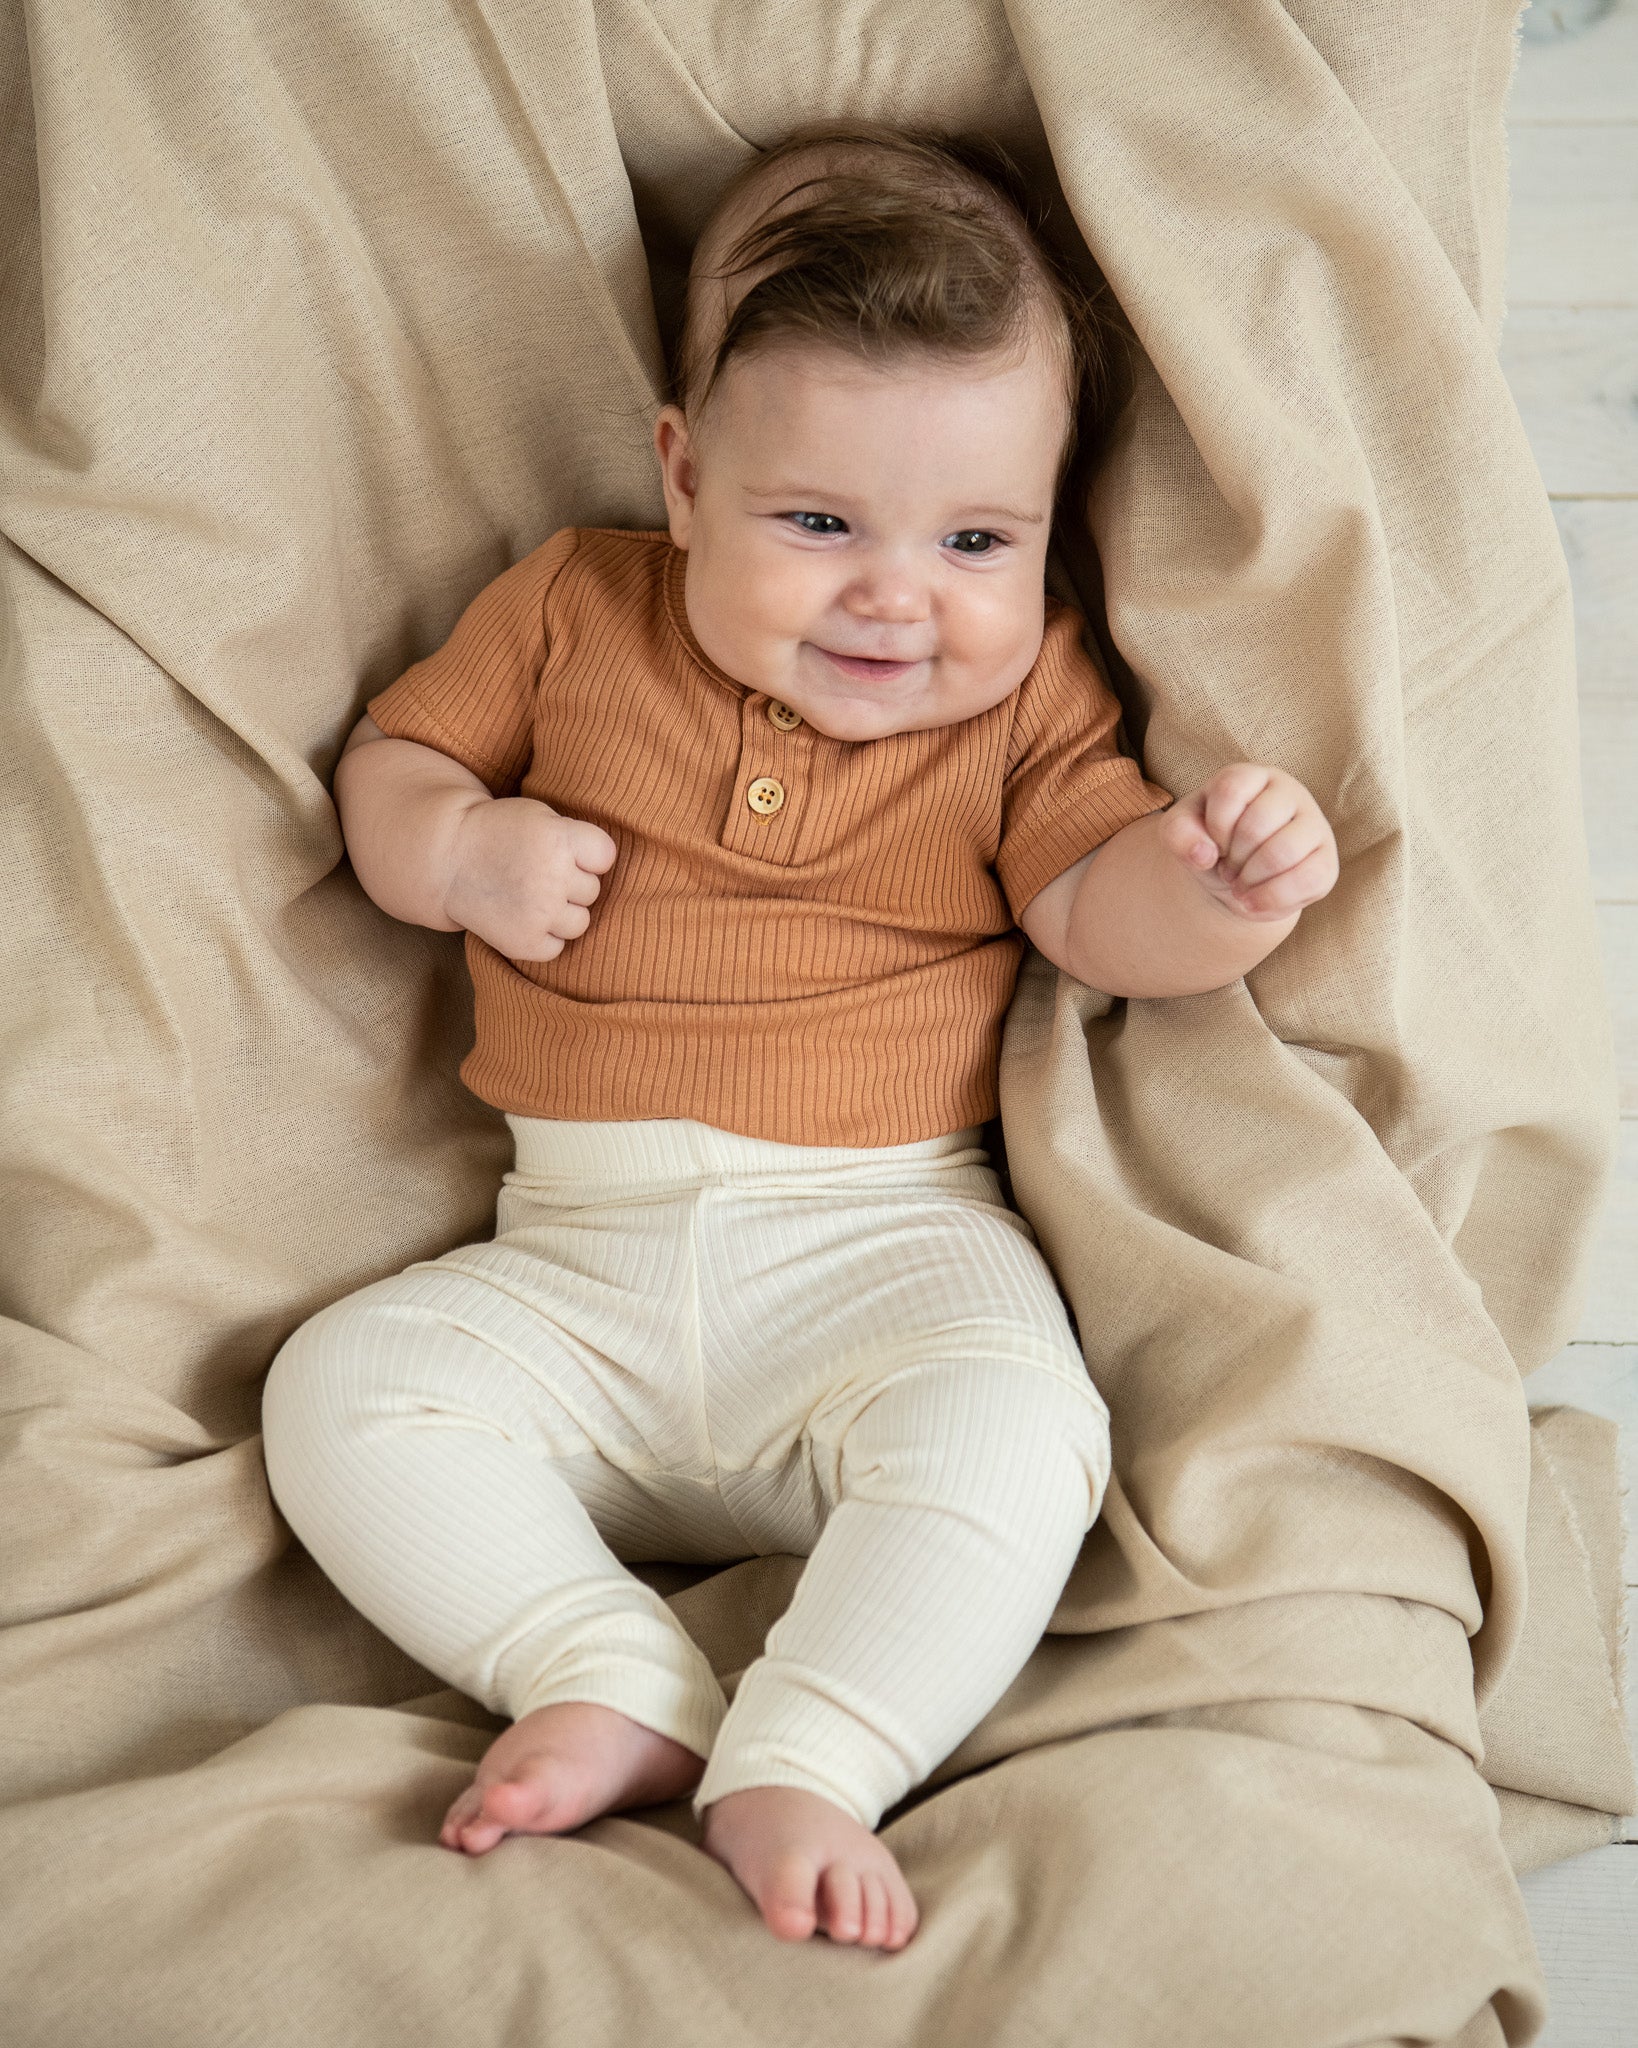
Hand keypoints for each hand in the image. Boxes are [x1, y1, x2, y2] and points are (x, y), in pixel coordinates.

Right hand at [442, 796, 618, 960]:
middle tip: (537, 873)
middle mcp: (552, 877)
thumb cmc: (501, 832)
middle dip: (571, 883)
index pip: (606, 856)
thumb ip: (577, 838)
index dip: (588, 856)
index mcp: (560, 839)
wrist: (447, 858)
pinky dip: (543, 937)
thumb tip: (616, 872)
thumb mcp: (541, 816)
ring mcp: (539, 913)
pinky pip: (557, 947)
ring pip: (580, 922)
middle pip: (592, 890)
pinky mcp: (524, 943)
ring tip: (532, 896)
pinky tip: (522, 917)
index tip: (564, 852)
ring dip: (562, 913)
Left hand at [1159, 763, 1337, 922]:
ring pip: (1282, 852)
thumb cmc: (1209, 843)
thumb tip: (1205, 854)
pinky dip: (1269, 899)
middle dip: (1232, 857)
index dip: (1214, 825)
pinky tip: (1253, 901)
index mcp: (1253, 776)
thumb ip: (1178, 832)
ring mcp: (1314, 826)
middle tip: (1227, 868)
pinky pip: (1305, 880)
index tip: (1213, 841)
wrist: (1234, 879)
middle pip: (1257, 824)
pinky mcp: (1327, 862)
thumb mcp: (1181, 832)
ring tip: (1239, 883)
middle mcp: (1290, 793)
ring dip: (1249, 879)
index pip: (1231, 789)